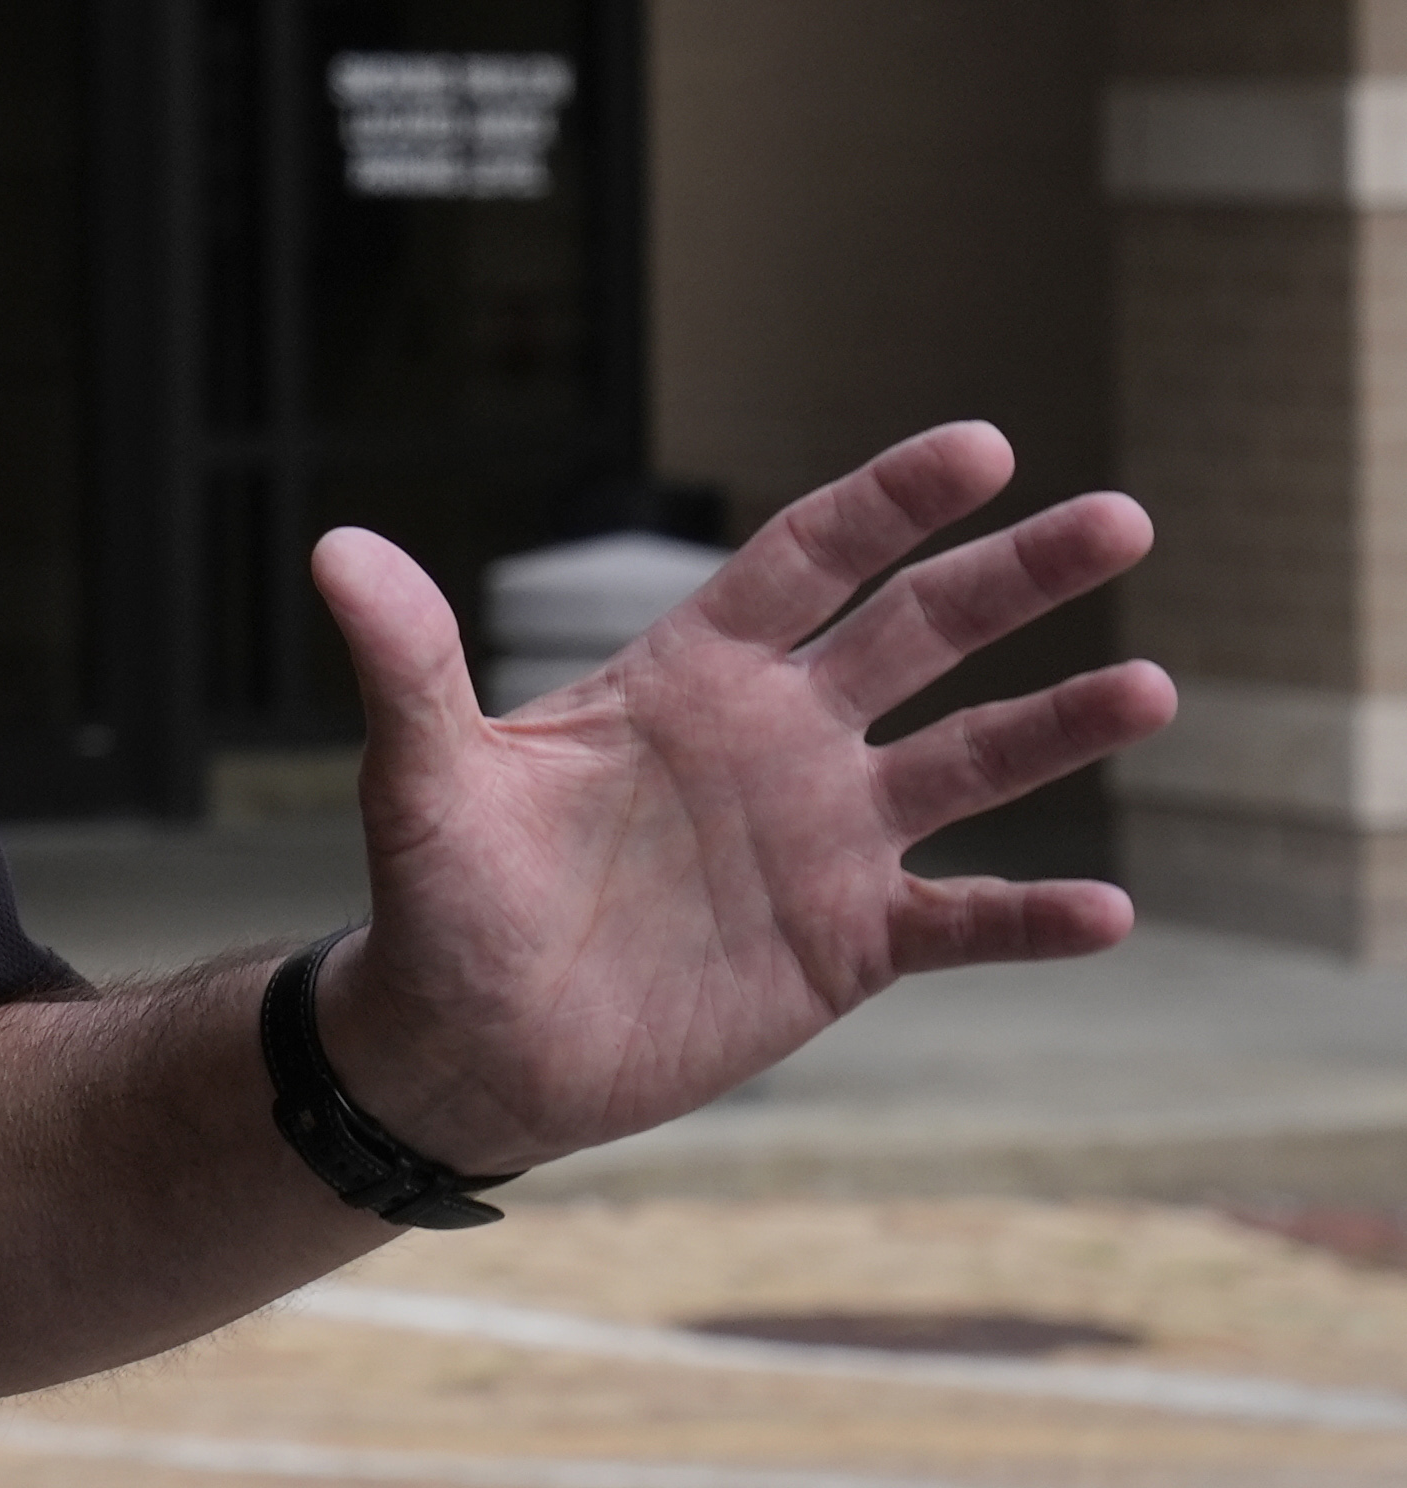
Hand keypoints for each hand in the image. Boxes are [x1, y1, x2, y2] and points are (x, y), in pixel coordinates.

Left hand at [311, 422, 1168, 1174]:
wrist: (468, 1041)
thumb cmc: (441, 896)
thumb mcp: (423, 777)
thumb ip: (406, 664)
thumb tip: (335, 548)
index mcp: (688, 679)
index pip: (807, 562)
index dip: (890, 504)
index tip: (984, 446)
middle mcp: (777, 741)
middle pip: (919, 635)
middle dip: (1018, 578)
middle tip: (1125, 519)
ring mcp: (823, 840)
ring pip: (969, 763)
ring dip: (1059, 727)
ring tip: (1152, 685)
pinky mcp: (846, 945)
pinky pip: (961, 920)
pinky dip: (1032, 918)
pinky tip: (1106, 908)